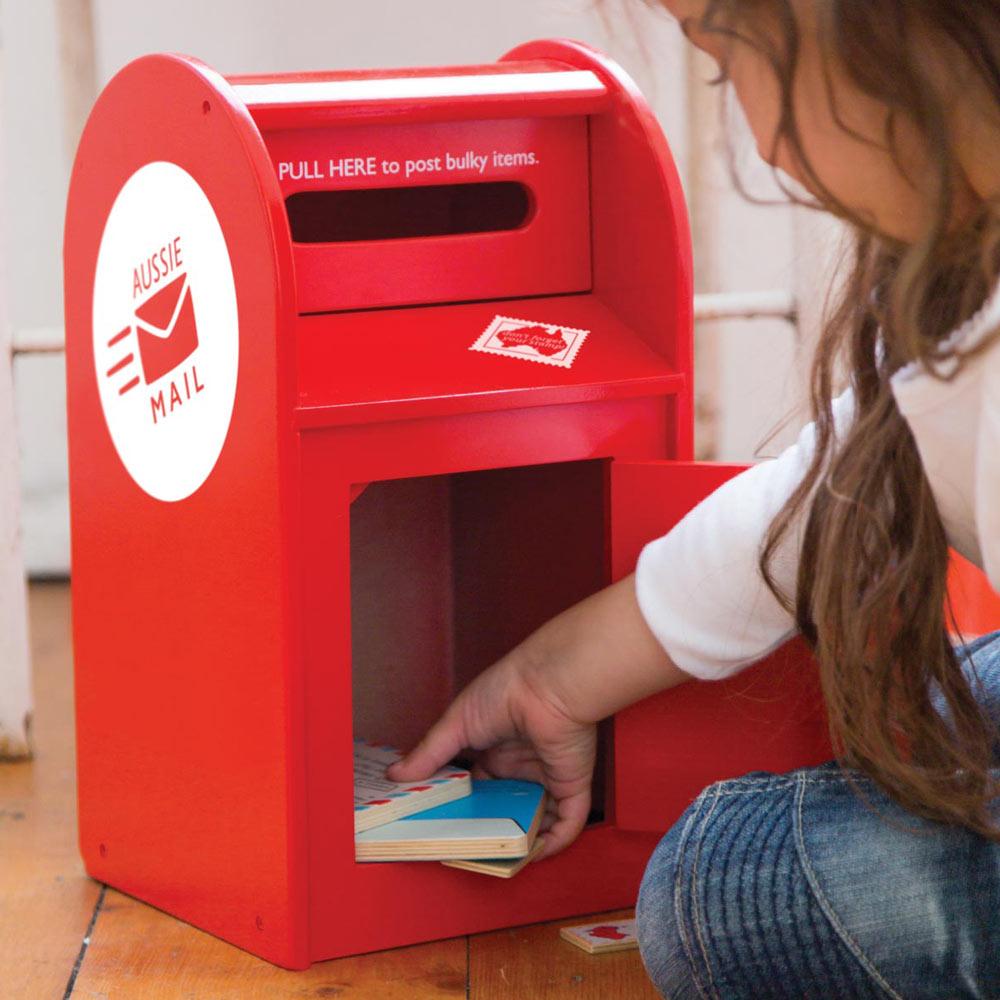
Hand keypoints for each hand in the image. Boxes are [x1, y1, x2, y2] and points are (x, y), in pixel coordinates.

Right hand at [386, 650, 595, 859]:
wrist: (546, 685)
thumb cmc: (504, 692)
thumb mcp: (456, 724)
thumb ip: (429, 753)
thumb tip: (395, 774)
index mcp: (496, 751)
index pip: (479, 789)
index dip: (466, 808)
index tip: (447, 829)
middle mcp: (522, 766)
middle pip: (507, 809)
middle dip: (492, 830)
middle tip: (470, 851)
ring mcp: (548, 777)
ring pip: (537, 820)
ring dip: (522, 840)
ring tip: (500, 859)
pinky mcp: (572, 785)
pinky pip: (568, 823)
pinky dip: (554, 842)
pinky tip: (534, 853)